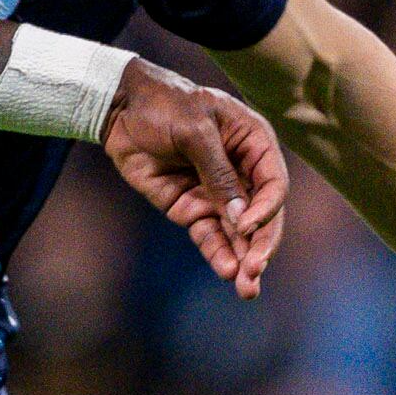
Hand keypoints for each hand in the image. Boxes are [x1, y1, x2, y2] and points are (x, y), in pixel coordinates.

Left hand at [101, 63, 285, 297]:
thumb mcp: (195, 132)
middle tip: (255, 272)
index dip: (266, 210)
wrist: (122, 110)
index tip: (246, 228)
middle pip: (260, 216)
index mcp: (254, 144)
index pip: (273, 185)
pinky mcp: (190, 208)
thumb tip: (240, 216)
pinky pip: (209, 235)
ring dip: (243, 259)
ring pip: (237, 232)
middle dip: (260, 245)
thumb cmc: (165, 106)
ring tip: (247, 288)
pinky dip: (218, 254)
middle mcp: (242, 172)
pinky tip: (227, 272)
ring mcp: (216, 193)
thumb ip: (218, 173)